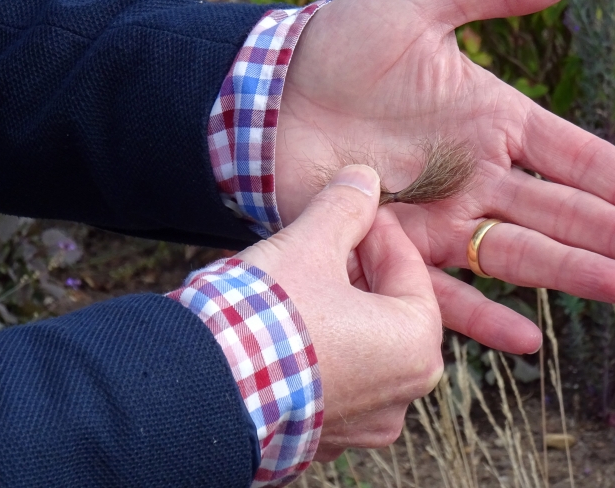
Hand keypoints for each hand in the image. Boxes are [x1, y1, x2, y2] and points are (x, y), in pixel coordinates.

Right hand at [238, 165, 442, 460]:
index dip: (377, 230)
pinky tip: (288, 327)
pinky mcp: (324, 436)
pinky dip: (321, 350)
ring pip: (363, 345)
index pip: (409, 270)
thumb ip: (344, 207)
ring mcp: (363, 424)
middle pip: (388, 310)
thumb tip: (365, 179)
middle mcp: (400, 395)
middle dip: (359, 270)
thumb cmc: (265, 318)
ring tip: (303, 280)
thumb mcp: (308, 246)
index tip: (354, 208)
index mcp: (415, 347)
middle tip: (326, 241)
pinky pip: (335, 379)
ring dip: (340, 309)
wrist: (199, 390)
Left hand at [274, 0, 614, 355]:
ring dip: (567, 271)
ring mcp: (434, 214)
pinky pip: (441, 288)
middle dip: (614, 234)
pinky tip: (525, 340)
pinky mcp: (390, 245)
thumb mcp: (420, 3)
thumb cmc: (341, 43)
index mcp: (490, 121)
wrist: (268, 89)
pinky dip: (480, 315)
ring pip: (514, 251)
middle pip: (557, 211)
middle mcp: (473, 175)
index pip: (572, 157)